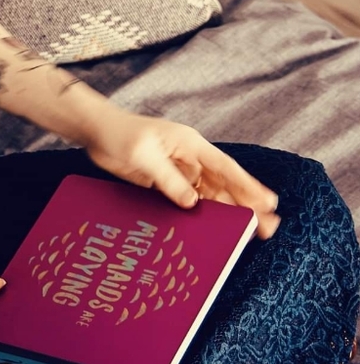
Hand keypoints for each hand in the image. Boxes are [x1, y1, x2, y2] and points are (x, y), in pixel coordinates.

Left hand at [82, 108, 280, 238]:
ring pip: (208, 194)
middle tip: (268, 226)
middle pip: (223, 184)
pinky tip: (211, 226)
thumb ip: (169, 179)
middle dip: (245, 204)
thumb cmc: (120, 134)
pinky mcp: (163, 182)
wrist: (96, 131)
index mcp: (190, 145)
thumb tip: (193, 203)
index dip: (248, 186)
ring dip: (226, 211)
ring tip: (248, 231)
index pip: (226, 168)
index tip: (268, 203)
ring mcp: (177, 170)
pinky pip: (186, 199)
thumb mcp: (144, 156)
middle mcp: (189, 158)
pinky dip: (199, 212)